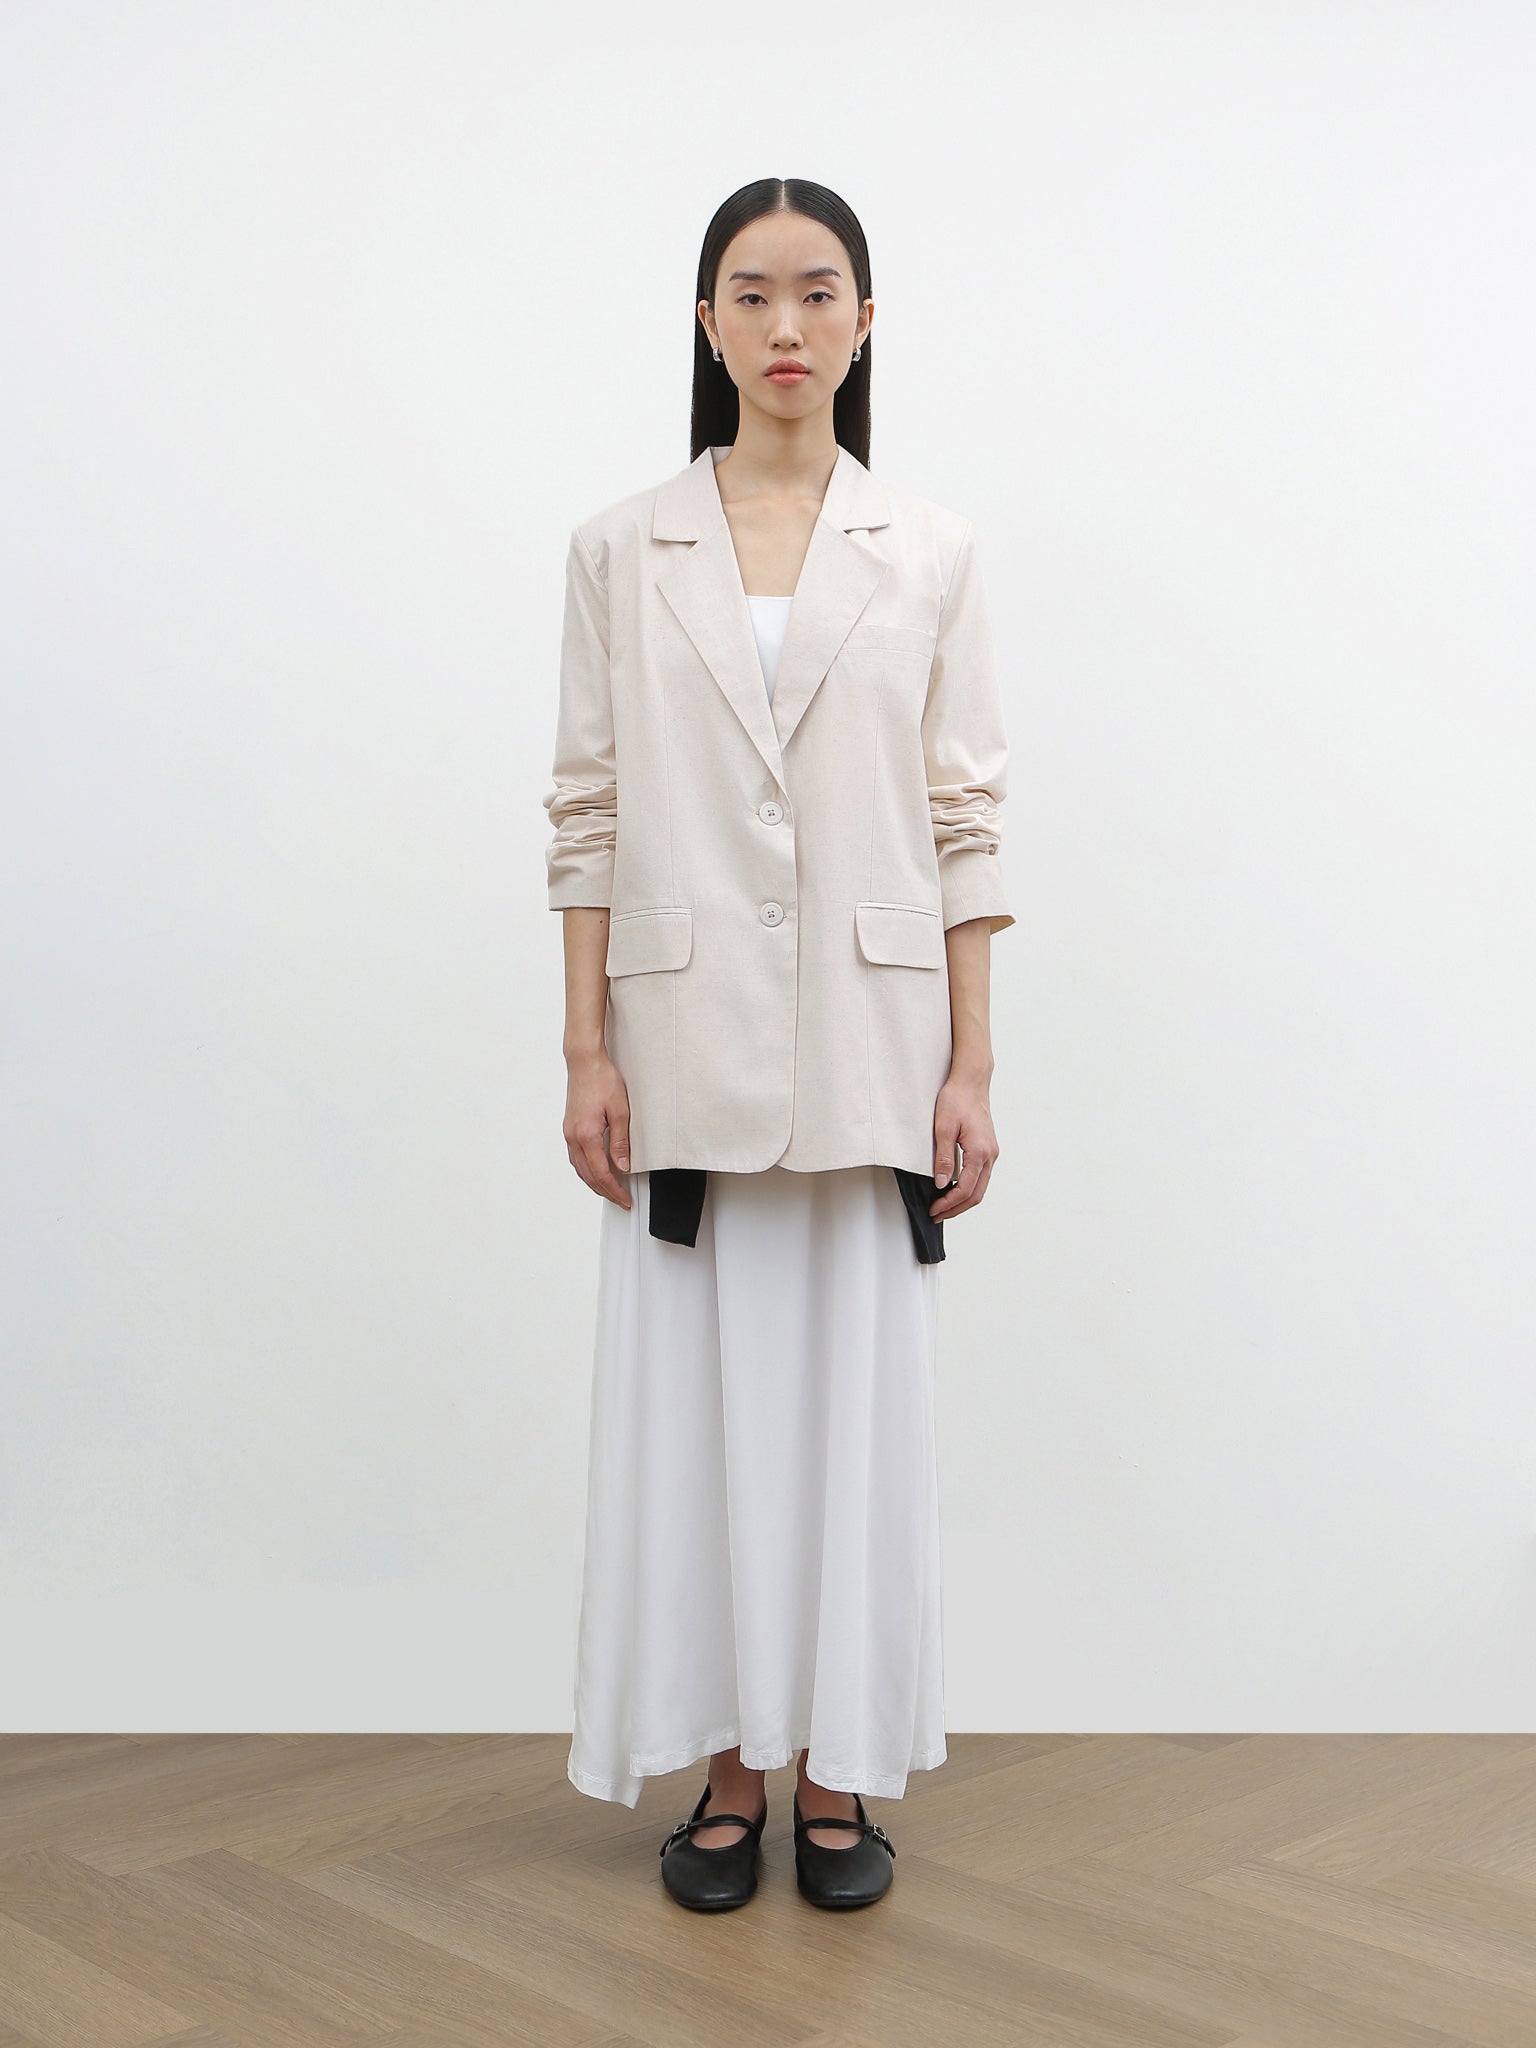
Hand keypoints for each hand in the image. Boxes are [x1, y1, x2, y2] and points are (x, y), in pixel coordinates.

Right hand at [563, 1048, 633, 1208]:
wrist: (585, 1062)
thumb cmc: (602, 1080)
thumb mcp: (620, 1112)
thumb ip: (620, 1143)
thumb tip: (622, 1167)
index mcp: (586, 1135)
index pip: (601, 1173)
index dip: (614, 1190)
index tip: (625, 1199)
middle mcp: (573, 1137)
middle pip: (588, 1176)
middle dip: (606, 1191)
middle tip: (621, 1200)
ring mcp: (569, 1133)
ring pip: (580, 1169)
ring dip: (595, 1183)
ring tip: (611, 1190)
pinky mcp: (569, 1128)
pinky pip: (576, 1157)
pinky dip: (587, 1170)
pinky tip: (596, 1171)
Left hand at [929, 1069, 998, 1219]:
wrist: (971, 1082)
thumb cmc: (957, 1100)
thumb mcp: (943, 1128)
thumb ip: (944, 1158)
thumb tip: (942, 1183)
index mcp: (980, 1152)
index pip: (965, 1189)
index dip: (949, 1203)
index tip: (934, 1209)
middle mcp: (990, 1155)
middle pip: (976, 1194)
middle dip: (956, 1209)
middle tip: (937, 1214)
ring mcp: (991, 1152)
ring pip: (980, 1187)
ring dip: (963, 1200)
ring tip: (944, 1206)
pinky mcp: (988, 1149)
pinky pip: (980, 1176)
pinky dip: (968, 1188)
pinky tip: (954, 1189)